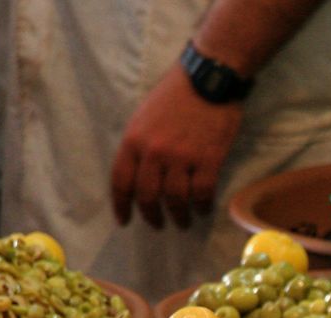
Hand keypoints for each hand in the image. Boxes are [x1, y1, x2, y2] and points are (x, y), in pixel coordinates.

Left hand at [111, 64, 243, 228]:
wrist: (208, 78)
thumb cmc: (176, 94)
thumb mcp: (145, 117)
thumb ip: (140, 145)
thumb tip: (141, 174)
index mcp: (134, 140)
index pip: (121, 181)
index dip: (121, 206)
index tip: (125, 221)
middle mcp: (154, 152)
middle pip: (148, 196)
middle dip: (152, 216)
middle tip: (158, 225)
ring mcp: (182, 157)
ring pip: (175, 199)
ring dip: (179, 216)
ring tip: (183, 222)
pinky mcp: (208, 160)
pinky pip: (202, 193)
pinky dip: (202, 207)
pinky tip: (203, 210)